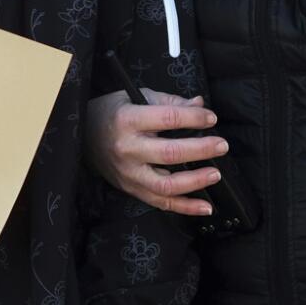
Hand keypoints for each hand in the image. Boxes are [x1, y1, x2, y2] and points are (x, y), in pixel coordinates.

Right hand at [85, 89, 227, 215]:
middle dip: (201, 150)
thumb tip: (199, 105)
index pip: (167, 118)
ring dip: (195, 181)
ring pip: (166, 185)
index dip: (194, 118)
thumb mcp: (136, 97)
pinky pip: (161, 202)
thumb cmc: (113, 112)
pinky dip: (185, 207)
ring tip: (215, 174)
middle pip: (170, 153)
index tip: (211, 119)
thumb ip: (169, 102)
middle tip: (222, 145)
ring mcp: (129, 173)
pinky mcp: (131, 189)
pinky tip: (206, 206)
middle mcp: (127, 148)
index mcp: (128, 120)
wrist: (83, 136)